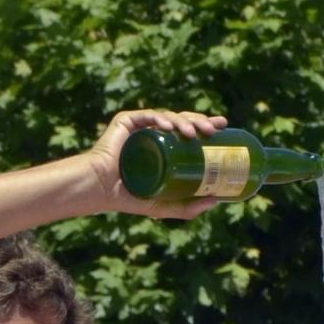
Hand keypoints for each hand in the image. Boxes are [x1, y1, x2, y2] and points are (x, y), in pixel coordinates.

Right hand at [89, 109, 228, 220]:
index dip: (206, 125)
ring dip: (184, 121)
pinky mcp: (126, 121)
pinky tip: (169, 125)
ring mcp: (140, 125)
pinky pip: (147, 116)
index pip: (188, 132)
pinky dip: (159, 118)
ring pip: (168, 116)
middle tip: (214, 130)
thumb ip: (187, 207)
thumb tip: (216, 202)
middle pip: (182, 120)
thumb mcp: (163, 206)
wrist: (101, 190)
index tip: (222, 127)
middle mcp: (154, 132)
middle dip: (200, 120)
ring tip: (193, 134)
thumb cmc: (129, 197)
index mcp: (163, 145)